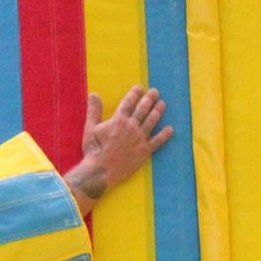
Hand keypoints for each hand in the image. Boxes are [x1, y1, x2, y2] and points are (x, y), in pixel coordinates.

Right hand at [66, 86, 171, 206]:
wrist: (100, 172)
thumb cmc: (93, 151)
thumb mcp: (90, 129)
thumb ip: (94, 111)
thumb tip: (93, 94)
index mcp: (118, 120)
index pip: (129, 102)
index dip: (135, 93)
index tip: (140, 88)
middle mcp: (131, 126)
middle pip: (143, 108)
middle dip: (150, 98)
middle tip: (155, 92)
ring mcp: (139, 138)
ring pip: (152, 121)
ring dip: (158, 111)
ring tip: (162, 104)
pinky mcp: (144, 151)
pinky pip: (158, 141)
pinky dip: (165, 134)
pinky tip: (170, 129)